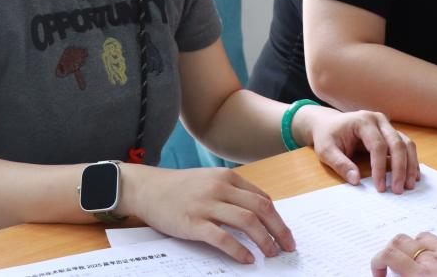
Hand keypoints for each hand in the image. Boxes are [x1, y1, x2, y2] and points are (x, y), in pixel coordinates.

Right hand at [120, 165, 293, 264]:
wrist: (148, 188)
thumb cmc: (180, 187)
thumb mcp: (209, 181)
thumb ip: (232, 192)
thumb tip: (259, 212)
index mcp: (227, 178)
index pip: (262, 198)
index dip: (278, 218)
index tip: (285, 233)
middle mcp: (220, 188)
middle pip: (260, 209)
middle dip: (278, 230)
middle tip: (288, 247)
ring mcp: (207, 205)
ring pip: (246, 222)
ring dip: (264, 240)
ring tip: (271, 254)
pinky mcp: (193, 222)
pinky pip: (222, 237)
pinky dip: (238, 250)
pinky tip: (247, 259)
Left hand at [296, 106, 419, 192]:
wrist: (328, 124)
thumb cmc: (327, 136)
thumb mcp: (326, 150)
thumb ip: (340, 164)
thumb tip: (356, 180)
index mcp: (362, 121)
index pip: (378, 145)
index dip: (380, 168)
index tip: (380, 188)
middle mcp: (378, 120)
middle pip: (397, 143)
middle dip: (400, 168)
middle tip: (399, 190)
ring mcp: (386, 125)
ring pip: (406, 144)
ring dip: (410, 165)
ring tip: (410, 185)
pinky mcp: (390, 133)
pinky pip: (405, 146)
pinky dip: (411, 161)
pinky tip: (413, 176)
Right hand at [371, 231, 436, 275]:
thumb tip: (403, 275)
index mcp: (421, 276)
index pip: (387, 256)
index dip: (376, 262)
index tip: (378, 274)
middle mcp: (430, 260)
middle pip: (398, 241)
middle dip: (388, 251)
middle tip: (390, 267)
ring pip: (417, 238)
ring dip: (409, 247)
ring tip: (412, 261)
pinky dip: (428, 245)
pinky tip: (434, 257)